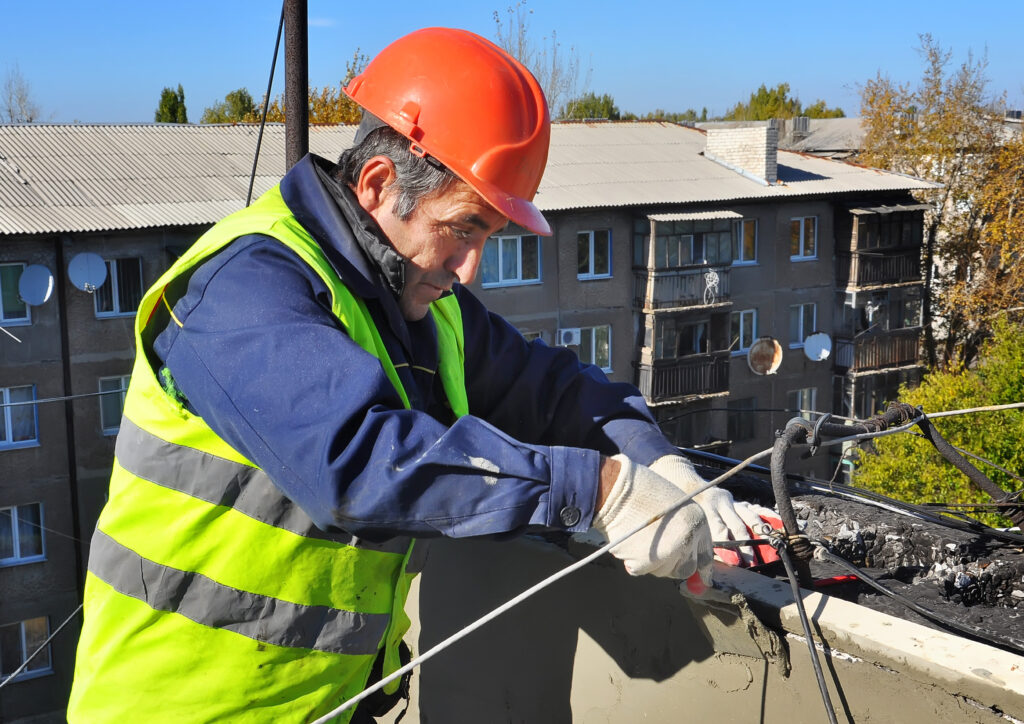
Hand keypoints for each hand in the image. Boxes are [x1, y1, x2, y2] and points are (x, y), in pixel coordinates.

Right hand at [591, 455, 712, 582]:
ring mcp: (669, 552)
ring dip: (652, 562)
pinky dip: (633, 561)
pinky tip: (628, 542)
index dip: (702, 568)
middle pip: (686, 569)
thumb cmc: (641, 491)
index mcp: (697, 522)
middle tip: (657, 554)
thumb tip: (685, 554)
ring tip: (639, 538)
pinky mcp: (647, 562)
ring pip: (663, 571)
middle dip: (673, 565)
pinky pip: (640, 570)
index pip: (706, 554)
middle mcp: (688, 539)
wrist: (616, 490)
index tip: (702, 580)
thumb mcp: (674, 504)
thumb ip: (683, 527)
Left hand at [649, 455, 780, 566]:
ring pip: (749, 518)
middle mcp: (718, 502)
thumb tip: (703, 570)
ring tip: (765, 552)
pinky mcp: (735, 499)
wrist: (683, 484)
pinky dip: (765, 519)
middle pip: (737, 527)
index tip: (736, 563)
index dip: (729, 548)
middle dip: (746, 547)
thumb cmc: (683, 512)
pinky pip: (752, 511)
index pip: (719, 531)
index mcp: (703, 509)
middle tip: (752, 563)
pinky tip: (775, 528)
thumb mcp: (687, 524)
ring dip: (758, 537)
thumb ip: (697, 544)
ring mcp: (728, 499)